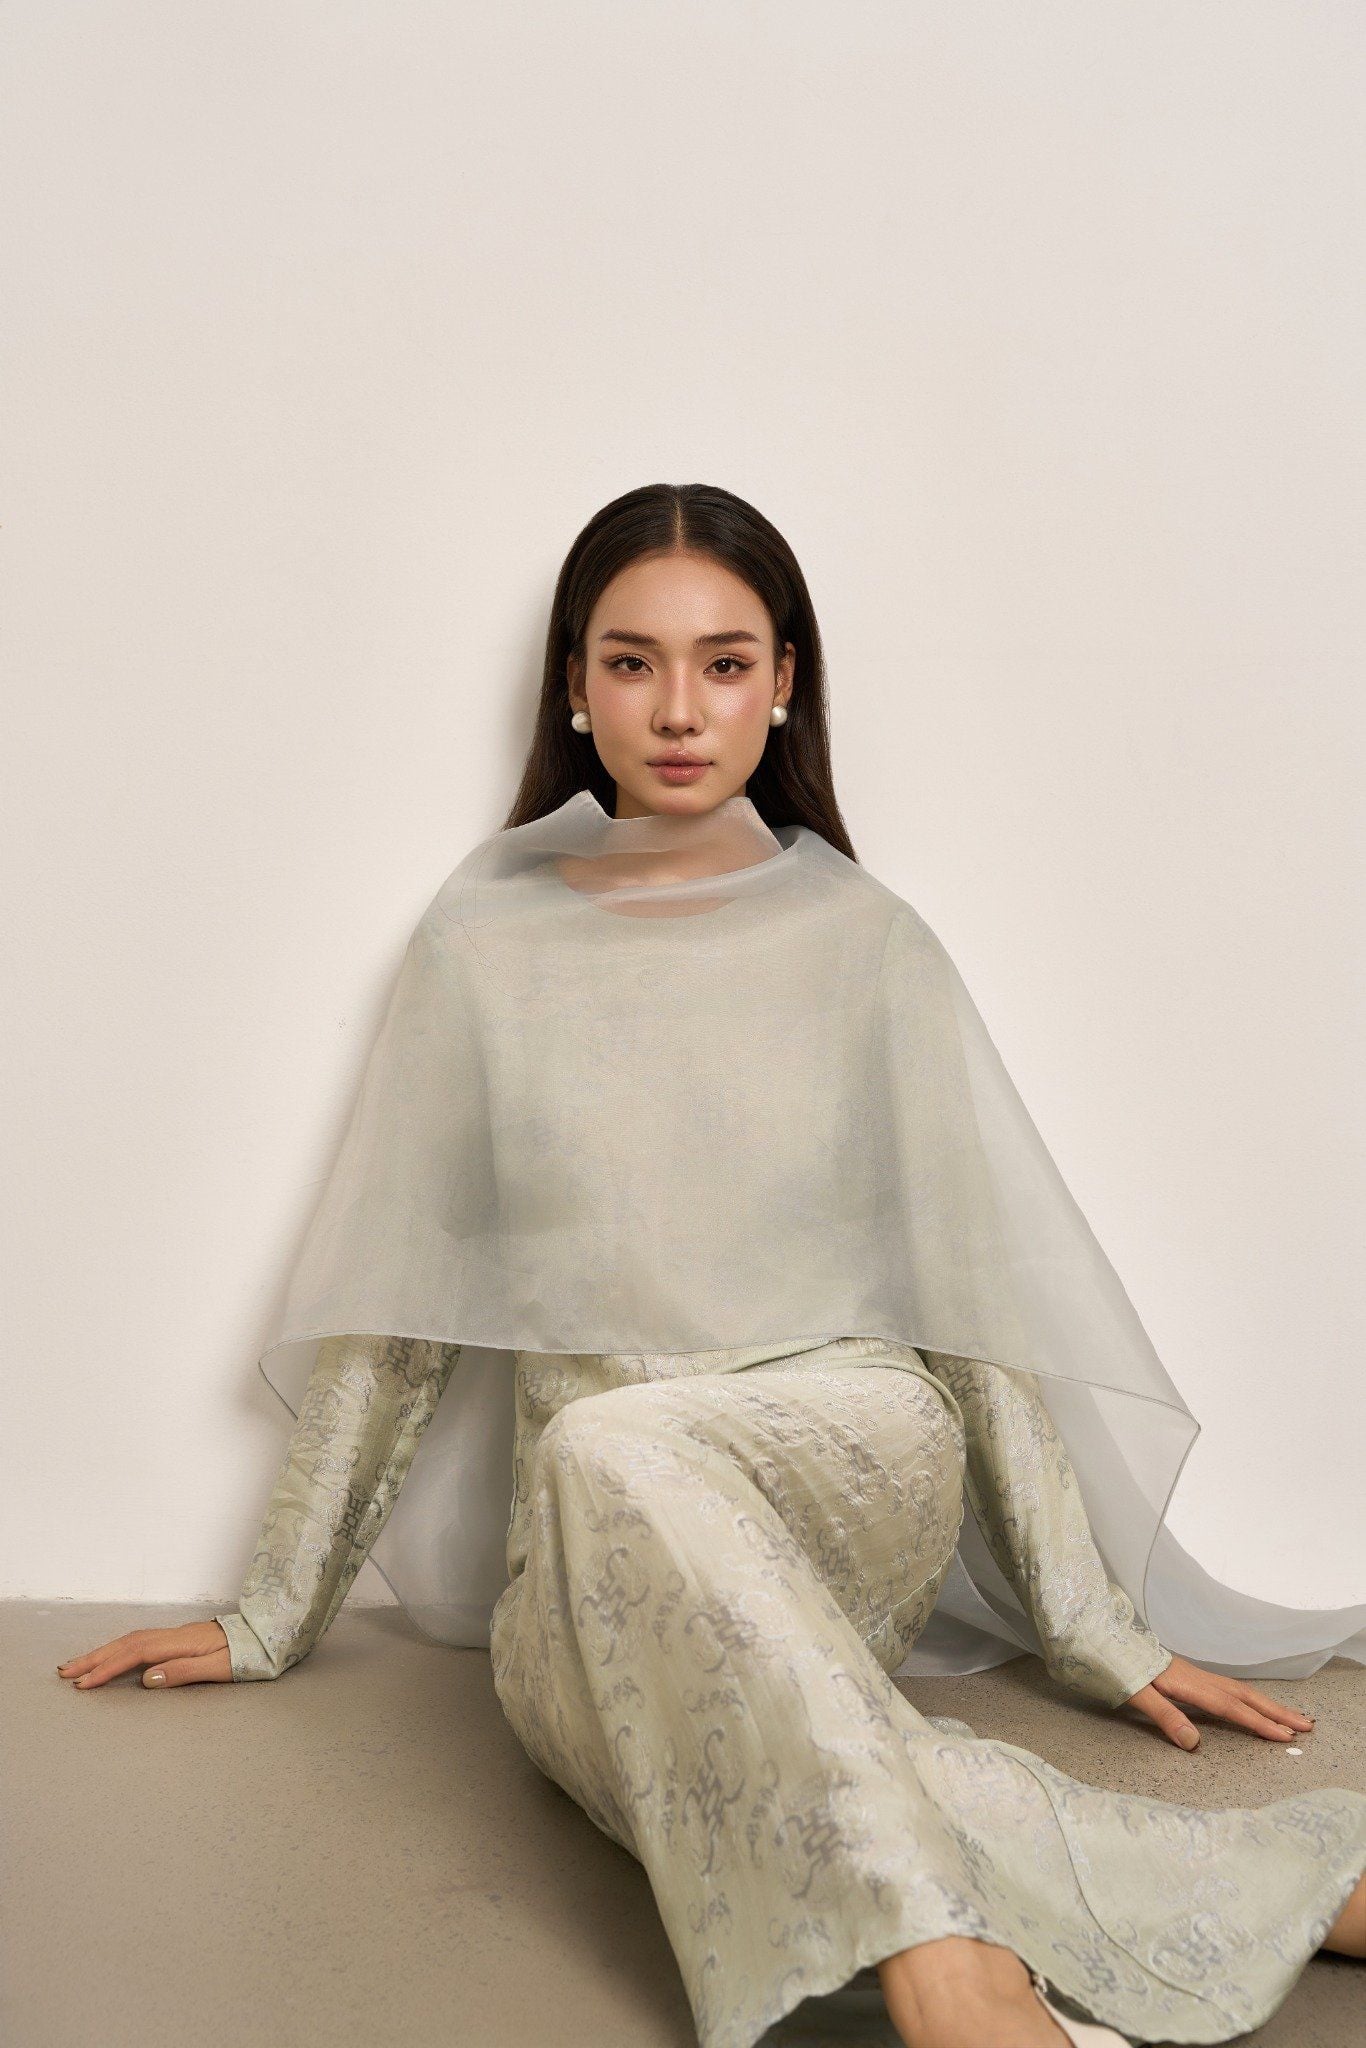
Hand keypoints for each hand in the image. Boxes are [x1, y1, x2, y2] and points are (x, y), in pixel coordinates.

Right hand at [57, 1621, 232, 1689]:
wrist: (267, 1635)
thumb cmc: (247, 1655)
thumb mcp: (219, 1668)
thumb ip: (183, 1672)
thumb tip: (146, 1678)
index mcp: (182, 1642)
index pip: (136, 1654)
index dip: (108, 1668)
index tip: (85, 1684)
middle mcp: (174, 1635)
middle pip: (127, 1643)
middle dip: (94, 1658)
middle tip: (65, 1672)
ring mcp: (175, 1635)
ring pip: (131, 1640)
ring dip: (103, 1652)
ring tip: (78, 1666)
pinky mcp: (178, 1639)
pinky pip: (140, 1642)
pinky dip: (120, 1650)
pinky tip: (111, 1658)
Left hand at [1124, 1652, 1315, 1749]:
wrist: (1105, 1639)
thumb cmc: (1118, 1668)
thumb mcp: (1136, 1694)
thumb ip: (1165, 1717)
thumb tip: (1194, 1744)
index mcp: (1189, 1684)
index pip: (1231, 1707)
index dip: (1258, 1722)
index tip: (1285, 1736)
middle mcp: (1199, 1678)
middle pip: (1244, 1695)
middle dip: (1276, 1712)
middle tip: (1307, 1725)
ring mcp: (1196, 1675)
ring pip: (1240, 1690)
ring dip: (1267, 1704)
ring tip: (1292, 1716)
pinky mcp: (1191, 1676)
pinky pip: (1230, 1688)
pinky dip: (1249, 1698)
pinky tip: (1255, 1704)